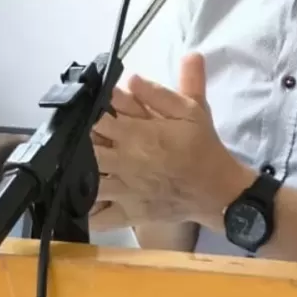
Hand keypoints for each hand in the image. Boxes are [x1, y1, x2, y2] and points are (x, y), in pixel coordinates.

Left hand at [90, 53, 252, 229]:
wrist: (217, 190)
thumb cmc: (201, 147)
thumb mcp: (191, 111)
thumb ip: (160, 92)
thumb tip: (131, 77)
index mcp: (137, 135)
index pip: (98, 119)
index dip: (90, 113)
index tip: (91, 110)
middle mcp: (125, 162)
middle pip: (85, 150)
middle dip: (80, 143)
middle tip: (84, 139)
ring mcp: (125, 191)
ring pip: (87, 183)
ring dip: (79, 174)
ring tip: (80, 167)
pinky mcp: (129, 214)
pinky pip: (100, 218)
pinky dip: (88, 212)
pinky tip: (84, 201)